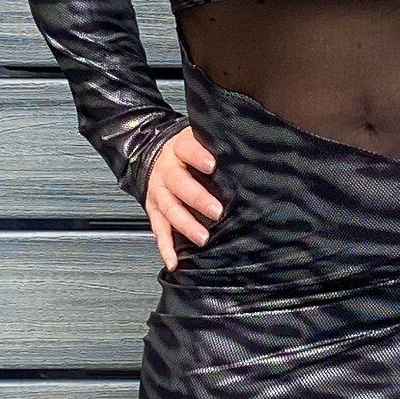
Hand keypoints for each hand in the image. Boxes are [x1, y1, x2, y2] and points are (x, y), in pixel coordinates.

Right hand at [145, 126, 223, 271]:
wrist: (151, 154)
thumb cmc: (185, 151)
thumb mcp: (199, 139)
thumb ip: (217, 144)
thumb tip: (248, 148)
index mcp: (179, 149)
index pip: (187, 149)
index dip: (197, 156)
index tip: (212, 165)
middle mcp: (166, 171)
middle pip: (179, 184)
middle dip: (197, 199)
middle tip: (216, 211)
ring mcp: (159, 192)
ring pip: (169, 209)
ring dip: (186, 225)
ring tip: (202, 237)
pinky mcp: (154, 210)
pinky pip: (158, 229)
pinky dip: (166, 246)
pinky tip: (174, 259)